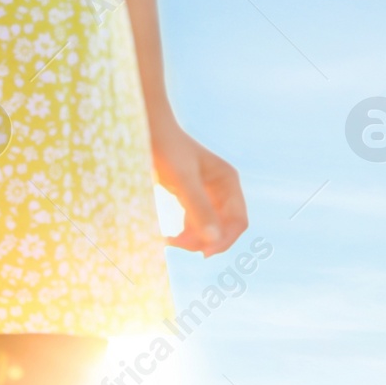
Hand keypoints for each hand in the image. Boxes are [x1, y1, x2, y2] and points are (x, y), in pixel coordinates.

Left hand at [150, 114, 246, 256]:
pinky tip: (168, 236)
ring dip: (193, 239)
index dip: (224, 240)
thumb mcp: (181, 180)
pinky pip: (195, 223)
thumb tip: (213, 240)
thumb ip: (198, 208)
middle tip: (177, 245)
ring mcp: (208, 193)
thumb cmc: (165, 150)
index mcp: (228, 182)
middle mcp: (223, 188)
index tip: (202, 254)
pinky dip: (184, 232)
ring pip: (209, 227)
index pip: (238, 221)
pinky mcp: (192, 196)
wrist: (146, 131)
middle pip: (225, 227)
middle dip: (206, 240)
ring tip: (169, 241)